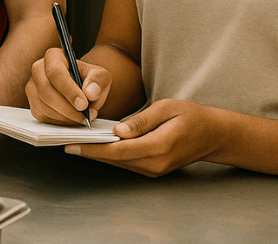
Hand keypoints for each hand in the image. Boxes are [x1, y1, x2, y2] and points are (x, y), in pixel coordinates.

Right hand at [25, 47, 112, 125]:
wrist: (84, 89)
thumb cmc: (90, 79)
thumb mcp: (101, 76)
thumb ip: (98, 81)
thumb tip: (90, 93)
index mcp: (53, 56)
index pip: (55, 71)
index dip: (68, 89)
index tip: (83, 104)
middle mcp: (38, 70)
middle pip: (46, 91)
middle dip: (67, 107)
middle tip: (85, 116)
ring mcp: (33, 87)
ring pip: (44, 106)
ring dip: (65, 117)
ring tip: (83, 118)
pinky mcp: (33, 104)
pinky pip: (43, 116)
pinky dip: (59, 122)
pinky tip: (73, 119)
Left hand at [63, 98, 228, 176]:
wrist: (213, 135)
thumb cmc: (191, 116)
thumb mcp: (167, 108)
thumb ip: (141, 121)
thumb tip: (118, 131)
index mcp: (159, 146)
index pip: (118, 151)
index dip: (93, 149)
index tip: (72, 144)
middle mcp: (155, 163)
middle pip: (114, 159)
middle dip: (89, 151)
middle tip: (64, 140)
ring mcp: (154, 169)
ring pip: (119, 162)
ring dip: (98, 153)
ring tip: (75, 141)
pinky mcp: (152, 169)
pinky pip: (127, 162)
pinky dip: (111, 154)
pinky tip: (97, 144)